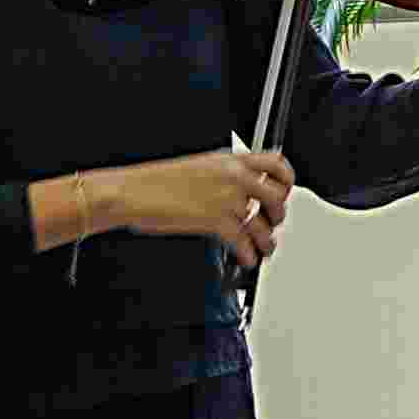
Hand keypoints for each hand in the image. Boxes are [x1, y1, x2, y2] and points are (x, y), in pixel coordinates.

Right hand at [124, 144, 292, 262]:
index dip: (287, 179)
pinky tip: (247, 258)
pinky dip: (249, 253)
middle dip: (279, 214)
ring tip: (265, 247)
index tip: (285, 190)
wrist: (130, 192)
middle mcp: (232, 176)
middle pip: (277, 195)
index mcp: (229, 159)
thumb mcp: (196, 167)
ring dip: (267, 239)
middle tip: (273, 223)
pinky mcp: (215, 221)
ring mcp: (226, 198)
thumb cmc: (153, 182)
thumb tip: (238, 190)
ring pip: (263, 222)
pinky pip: (244, 241)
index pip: (276, 162)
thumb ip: (223, 176)